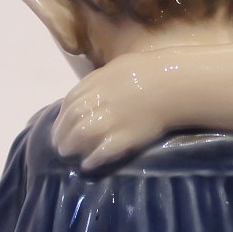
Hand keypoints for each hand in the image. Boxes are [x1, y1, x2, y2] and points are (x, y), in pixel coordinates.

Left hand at [52, 58, 170, 170]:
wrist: (174, 84)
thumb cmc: (149, 72)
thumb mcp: (118, 67)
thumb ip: (99, 80)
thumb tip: (85, 93)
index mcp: (98, 83)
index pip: (70, 102)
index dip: (60, 116)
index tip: (58, 126)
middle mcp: (101, 101)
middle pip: (73, 119)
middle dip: (61, 133)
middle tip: (59, 145)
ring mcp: (113, 120)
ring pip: (82, 133)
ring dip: (71, 145)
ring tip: (67, 153)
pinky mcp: (126, 136)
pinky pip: (104, 150)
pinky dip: (93, 158)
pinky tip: (88, 164)